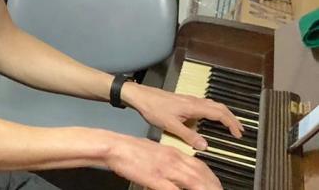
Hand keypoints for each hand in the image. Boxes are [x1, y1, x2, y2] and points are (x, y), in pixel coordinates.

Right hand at [105, 132, 222, 189]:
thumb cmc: (130, 150)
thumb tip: (178, 172)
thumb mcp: (155, 152)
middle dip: (214, 186)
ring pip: (195, 182)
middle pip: (202, 175)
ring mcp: (166, 170)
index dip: (212, 178)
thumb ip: (168, 161)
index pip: (200, 166)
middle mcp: (174, 160)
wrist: (115, 146)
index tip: (217, 186)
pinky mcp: (156, 179)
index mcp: (174, 153)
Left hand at [121, 82, 243, 148]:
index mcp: (194, 106)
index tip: (238, 134)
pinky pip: (205, 104)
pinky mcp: (184, 100)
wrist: (139, 96)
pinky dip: (214, 111)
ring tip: (230, 125)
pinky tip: (211, 118)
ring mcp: (190, 99)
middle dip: (232, 118)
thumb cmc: (153, 109)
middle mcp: (195, 101)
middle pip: (220, 107)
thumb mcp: (170, 125)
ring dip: (224, 114)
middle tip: (240, 130)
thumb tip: (205, 146)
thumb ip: (188, 136)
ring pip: (213, 104)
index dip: (231, 124)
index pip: (219, 113)